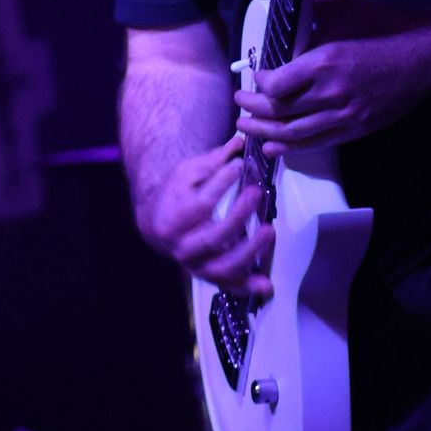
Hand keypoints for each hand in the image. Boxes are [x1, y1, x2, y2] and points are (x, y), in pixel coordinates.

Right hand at [140, 133, 273, 299]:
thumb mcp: (189, 172)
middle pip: (214, 237)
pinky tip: (266, 286)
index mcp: (173, 218)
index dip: (220, 184)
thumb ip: (214, 160)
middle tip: (256, 193)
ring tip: (269, 230)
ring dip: (249, 251)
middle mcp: (183, 246)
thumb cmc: (178, 193)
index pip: (200, 203)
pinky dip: (247, 287)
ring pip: (223, 267)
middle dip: (238, 216)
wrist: (161, 222)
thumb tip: (238, 143)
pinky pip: (229, 285)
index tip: (238, 165)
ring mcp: (196, 264)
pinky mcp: (209, 275)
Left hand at [233, 0, 430, 156]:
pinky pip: (318, 143)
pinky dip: (292, 147)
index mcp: (326, 61)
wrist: (427, 52)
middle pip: (280, 112)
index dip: (259, 84)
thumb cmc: (384, 25)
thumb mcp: (341, 5)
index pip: (276, 85)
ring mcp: (347, 115)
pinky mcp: (358, 128)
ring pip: (295, 133)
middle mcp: (333, 93)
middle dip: (252, 111)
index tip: (254, 75)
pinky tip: (275, 146)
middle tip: (239, 104)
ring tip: (247, 129)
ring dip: (265, 133)